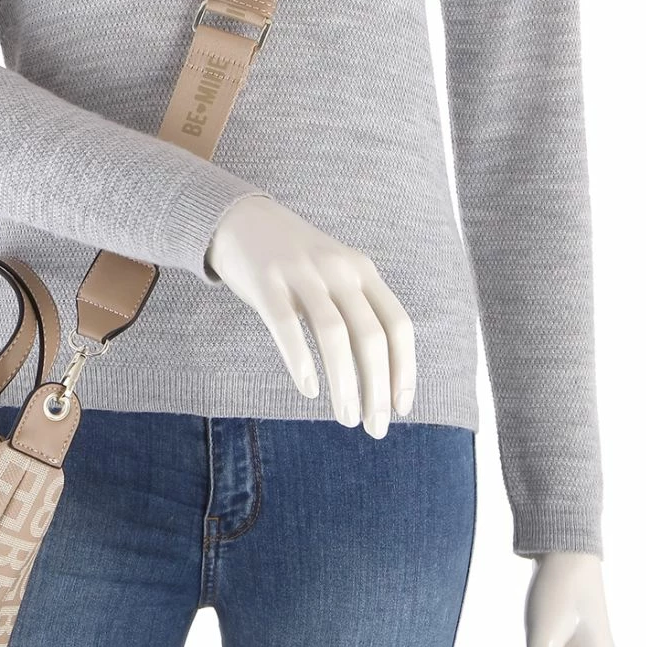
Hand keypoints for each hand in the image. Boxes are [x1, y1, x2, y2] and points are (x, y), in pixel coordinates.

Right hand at [205, 194, 415, 434]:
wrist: (241, 219)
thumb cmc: (292, 261)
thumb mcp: (334, 275)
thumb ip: (355, 312)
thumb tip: (377, 376)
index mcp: (362, 270)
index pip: (398, 325)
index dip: (403, 369)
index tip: (400, 408)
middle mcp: (338, 269)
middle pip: (370, 335)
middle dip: (377, 388)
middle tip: (373, 427)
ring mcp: (301, 273)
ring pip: (334, 335)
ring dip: (345, 384)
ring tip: (346, 418)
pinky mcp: (266, 281)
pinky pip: (287, 326)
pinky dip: (301, 361)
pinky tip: (309, 389)